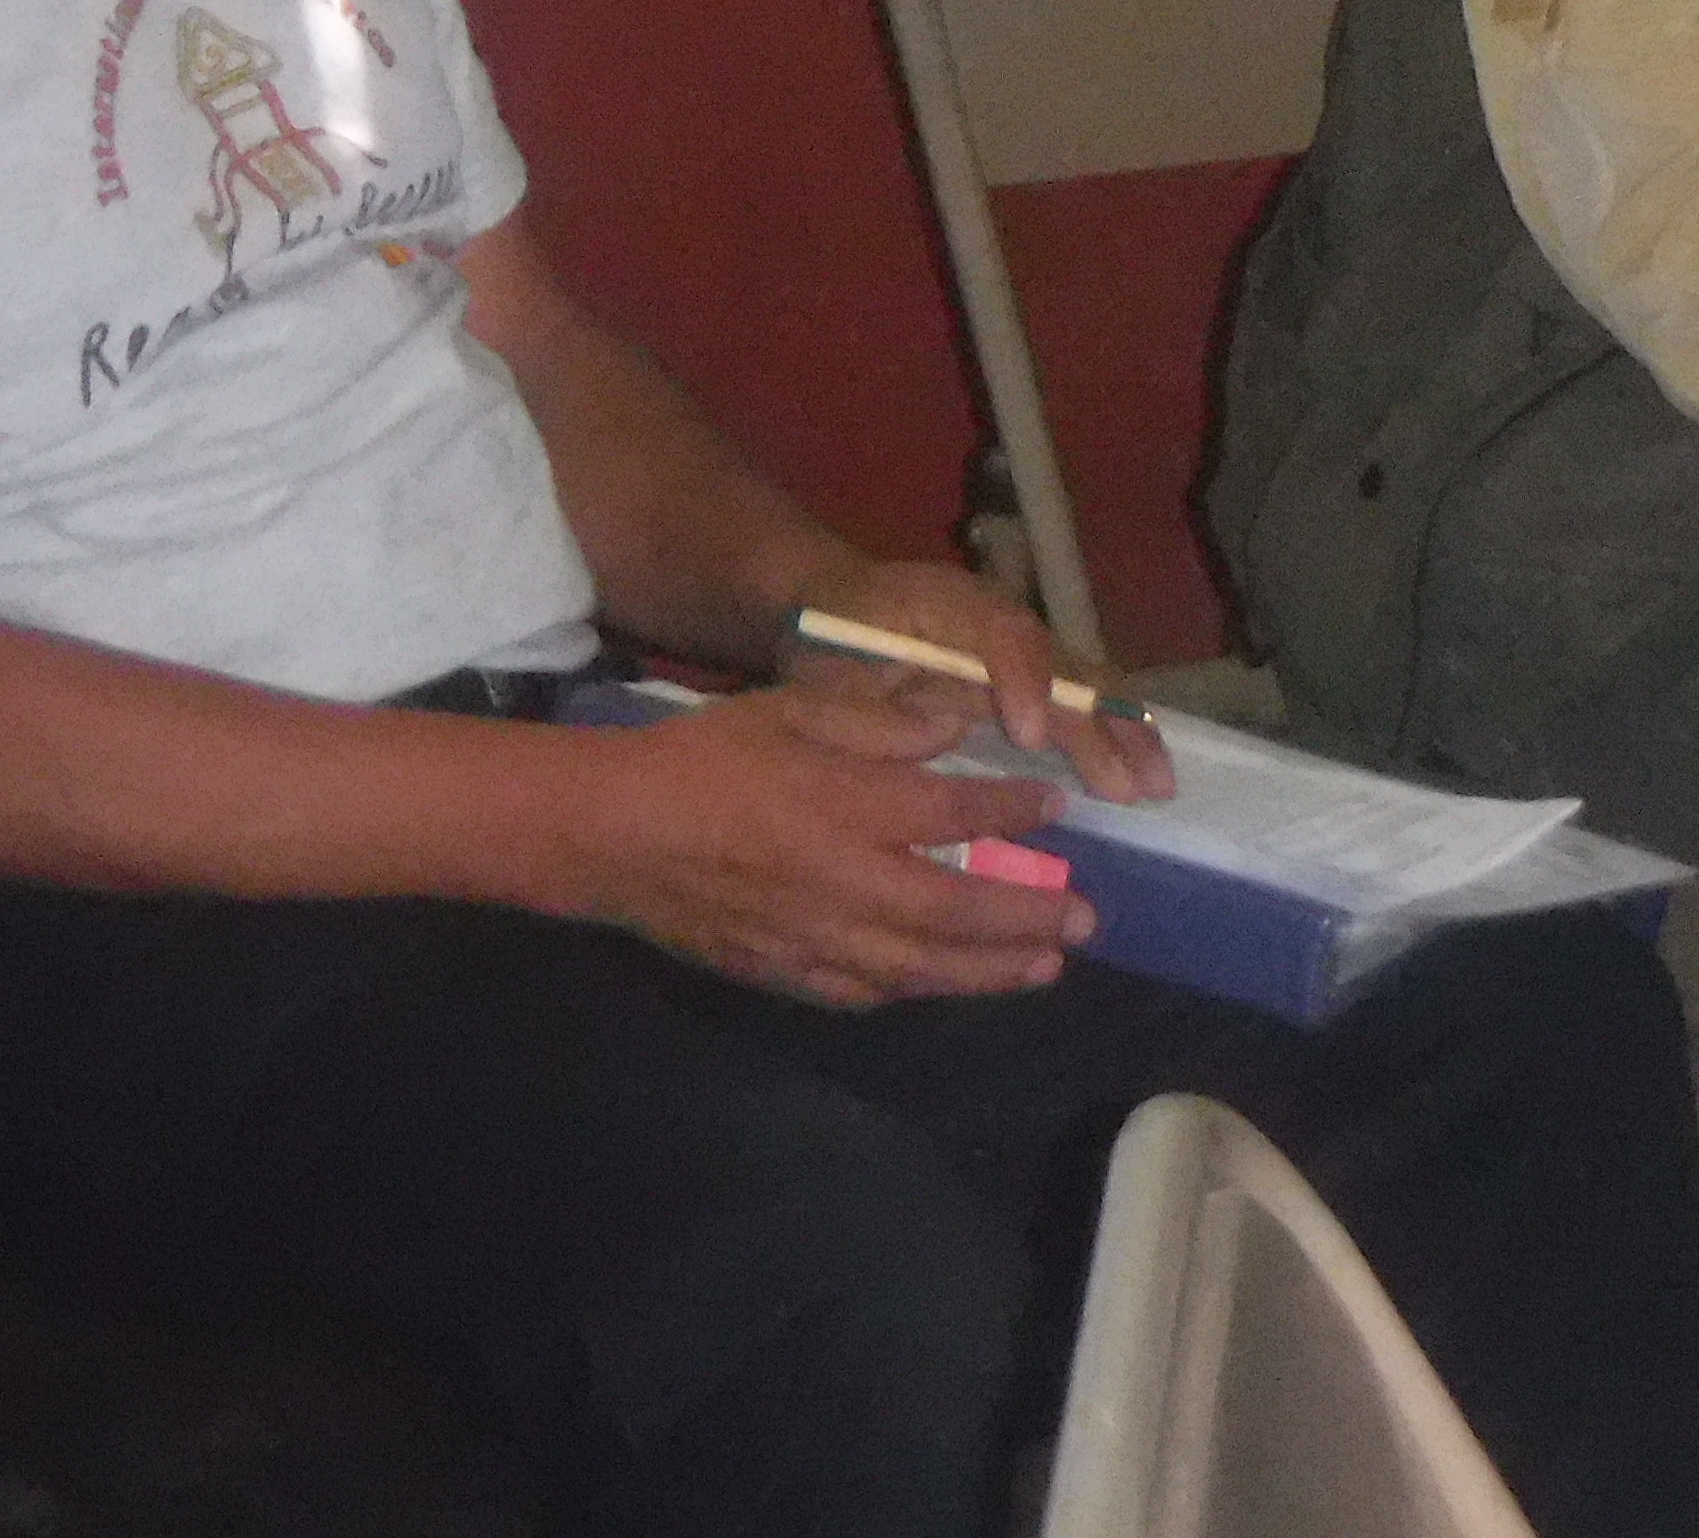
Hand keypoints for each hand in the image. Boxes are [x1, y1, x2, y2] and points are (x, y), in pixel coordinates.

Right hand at [554, 684, 1090, 1009]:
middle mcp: (844, 882)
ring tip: (1045, 968)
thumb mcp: (793, 708)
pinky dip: (915, 990)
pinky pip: (863, 991)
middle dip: (1030, 919)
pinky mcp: (781, 969)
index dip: (1015, 813)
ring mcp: (814, 937)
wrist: (610, 833)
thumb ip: (879, 723)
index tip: (1058, 811)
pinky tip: (943, 985)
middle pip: (957, 913)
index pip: (957, 814)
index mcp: (849, 808)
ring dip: (990, 971)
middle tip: (1087, 921)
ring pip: (921, 967)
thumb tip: (954, 728)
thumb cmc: (704, 757)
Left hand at [777, 555, 1174, 805]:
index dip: (1027, 681)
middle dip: (1101, 725)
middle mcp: (1001, 618)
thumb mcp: (827, 675)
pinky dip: (1117, 734)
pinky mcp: (1031, 672)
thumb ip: (871, 704)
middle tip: (1131, 786)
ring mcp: (1023, 643)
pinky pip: (1084, 697)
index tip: (1034, 738)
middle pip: (1066, 662)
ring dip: (1125, 732)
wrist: (829, 603)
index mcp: (948, 606)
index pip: (1002, 634)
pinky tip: (1143, 776)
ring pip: (1087, 680)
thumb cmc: (824, 645)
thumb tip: (939, 733)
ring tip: (1158, 785)